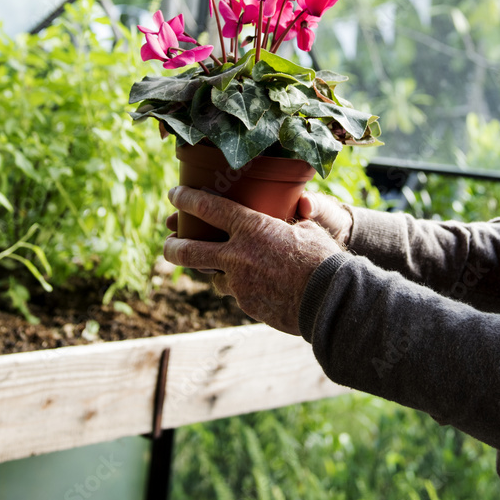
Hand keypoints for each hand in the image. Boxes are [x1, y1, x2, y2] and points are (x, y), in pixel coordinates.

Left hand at [164, 186, 342, 334]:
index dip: (186, 199)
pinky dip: (243, 288)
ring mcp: (240, 284)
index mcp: (251, 228)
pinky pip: (238, 293)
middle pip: (188, 251)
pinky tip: (257, 285)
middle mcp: (238, 255)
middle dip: (172, 246)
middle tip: (168, 243)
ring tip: (222, 268)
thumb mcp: (306, 228)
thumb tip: (294, 214)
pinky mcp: (247, 305)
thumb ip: (288, 222)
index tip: (174, 195)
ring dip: (217, 272)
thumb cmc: (323, 258)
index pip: (207, 208)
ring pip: (215, 277)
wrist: (331, 299)